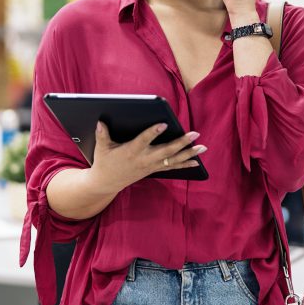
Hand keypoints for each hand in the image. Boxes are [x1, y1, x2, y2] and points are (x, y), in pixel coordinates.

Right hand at [88, 122, 206, 194]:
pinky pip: (171, 167)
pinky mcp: (153, 170)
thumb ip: (102, 134)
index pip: (144, 139)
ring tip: (202, 148)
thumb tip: (100, 121)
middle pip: (166, 150)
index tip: (164, 124)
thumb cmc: (104, 162)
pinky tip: (196, 161)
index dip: (153, 132)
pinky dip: (185, 164)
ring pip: (172, 160)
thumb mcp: (101, 148)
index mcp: (131, 151)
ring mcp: (150, 166)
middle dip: (181, 142)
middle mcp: (144, 159)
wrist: (106, 183)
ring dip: (189, 154)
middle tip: (195, 134)